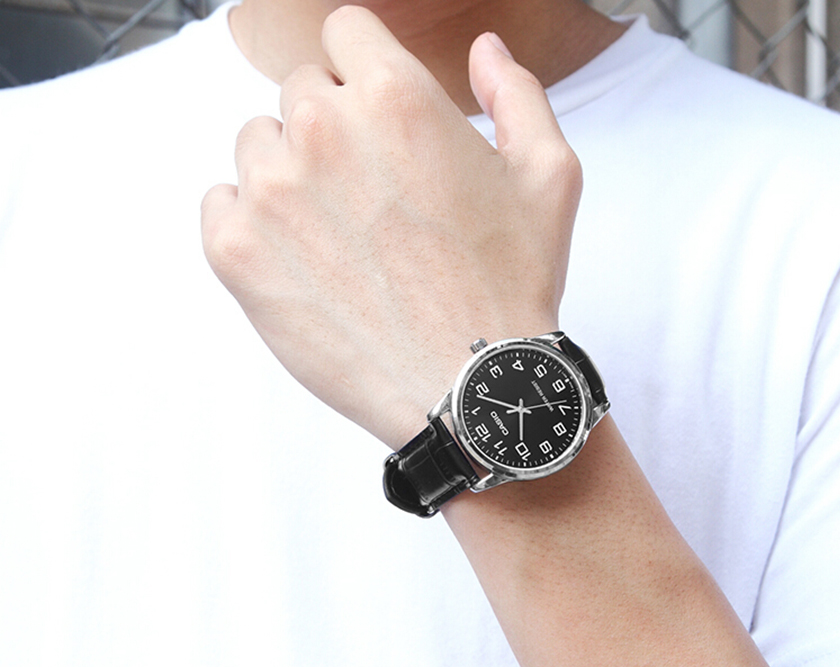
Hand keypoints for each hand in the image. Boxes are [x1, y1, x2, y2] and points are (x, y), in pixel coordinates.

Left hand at [201, 5, 582, 448]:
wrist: (467, 388)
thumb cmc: (509, 290)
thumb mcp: (549, 178)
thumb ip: (516, 93)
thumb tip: (482, 50)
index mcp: (395, 97)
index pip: (345, 32)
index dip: (364, 71)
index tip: (374, 115)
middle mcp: (322, 129)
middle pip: (300, 92)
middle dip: (333, 129)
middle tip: (369, 198)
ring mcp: (270, 190)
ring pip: (257, 145)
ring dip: (290, 174)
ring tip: (338, 237)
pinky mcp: (234, 250)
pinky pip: (220, 202)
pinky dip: (251, 223)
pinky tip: (300, 261)